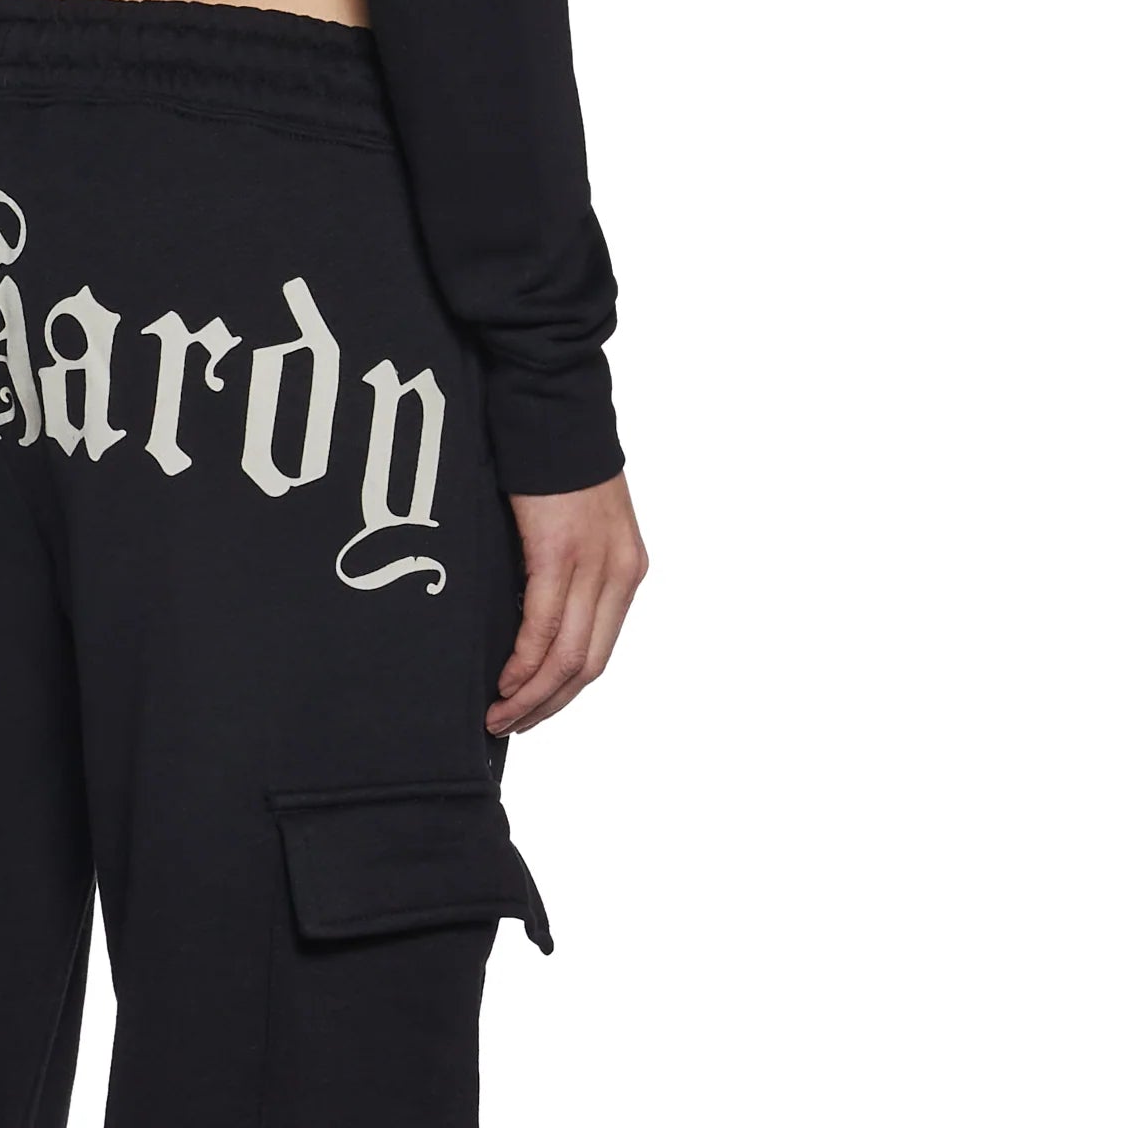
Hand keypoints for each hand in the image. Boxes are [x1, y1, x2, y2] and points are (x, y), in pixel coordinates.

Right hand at [488, 475, 648, 734]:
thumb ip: (563, 575)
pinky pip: (544, 626)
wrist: (552, 400)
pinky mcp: (559, 550)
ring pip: (568, 656)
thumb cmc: (551, 461)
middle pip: (588, 666)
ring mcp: (593, 563)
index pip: (600, 652)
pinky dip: (523, 663)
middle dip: (546, 706)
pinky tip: (504, 683)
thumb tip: (529, 623)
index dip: (564, 694)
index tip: (532, 713)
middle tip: (509, 727)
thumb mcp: (572, 527)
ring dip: (531, 696)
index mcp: (626, 569)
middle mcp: (620, 572)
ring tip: (500, 717)